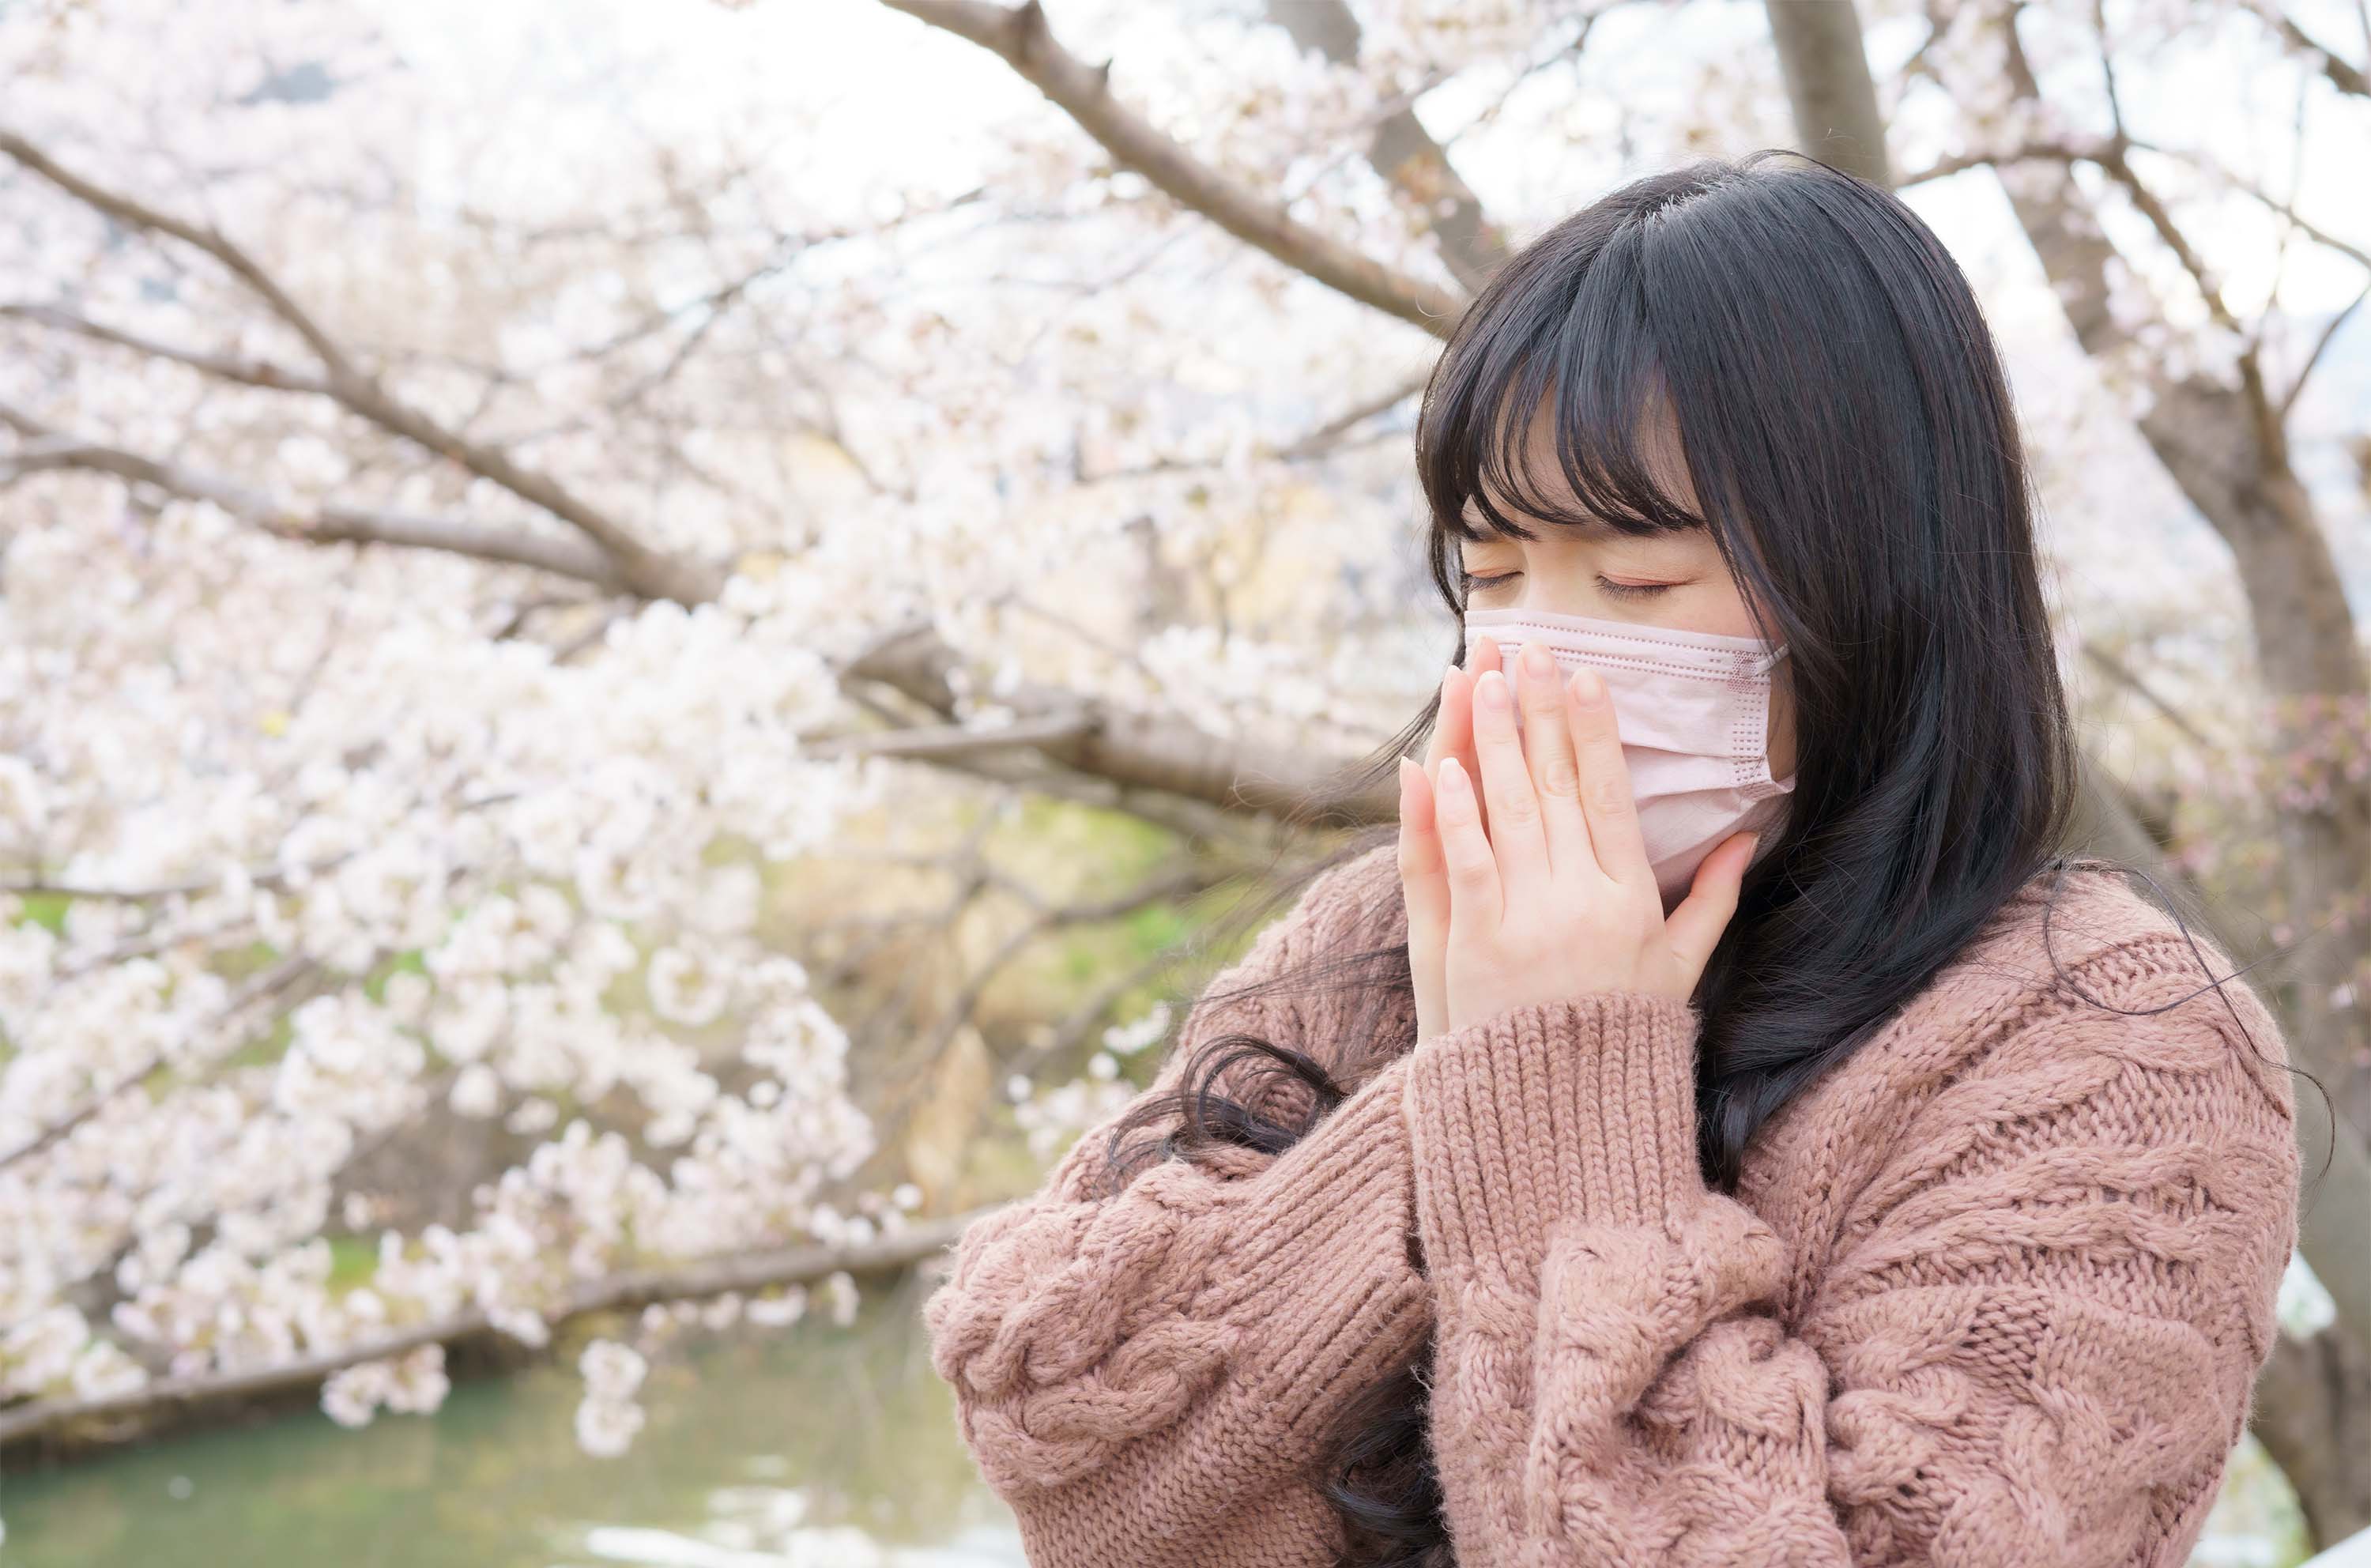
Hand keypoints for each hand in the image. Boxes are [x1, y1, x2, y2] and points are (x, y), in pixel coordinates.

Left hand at [1397, 639, 1755, 1041]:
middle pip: (1559, 786)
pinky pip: (1465, 863)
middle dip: (1539, 711)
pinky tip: (1442, 763)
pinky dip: (1453, 812)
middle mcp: (1584, 902)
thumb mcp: (1678, 972)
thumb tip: (1746, 844)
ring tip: (1479, 678)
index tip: (1586, 675)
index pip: (1613, 796)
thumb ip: (1709, 902)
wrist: (1561, 1117)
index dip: (1598, 731)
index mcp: (1632, 900)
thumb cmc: (1619, 1042)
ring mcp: (1529, 921)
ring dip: (1491, 739)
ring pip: (1509, 810)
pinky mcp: (1477, 944)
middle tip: (1527, 648)